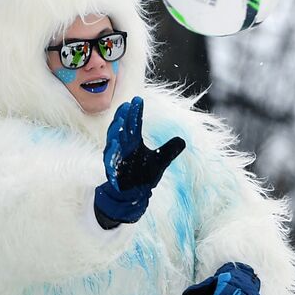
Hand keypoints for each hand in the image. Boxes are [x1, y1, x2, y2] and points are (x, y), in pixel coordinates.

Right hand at [93, 97, 185, 226]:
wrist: (132, 195)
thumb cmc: (142, 176)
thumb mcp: (160, 161)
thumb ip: (170, 150)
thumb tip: (182, 140)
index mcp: (133, 142)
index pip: (134, 124)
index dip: (135, 112)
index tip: (138, 100)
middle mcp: (123, 147)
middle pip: (122, 129)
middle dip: (124, 117)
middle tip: (127, 106)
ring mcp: (116, 158)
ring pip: (114, 141)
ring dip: (116, 131)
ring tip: (120, 121)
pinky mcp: (113, 170)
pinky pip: (111, 159)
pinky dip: (113, 151)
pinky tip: (115, 142)